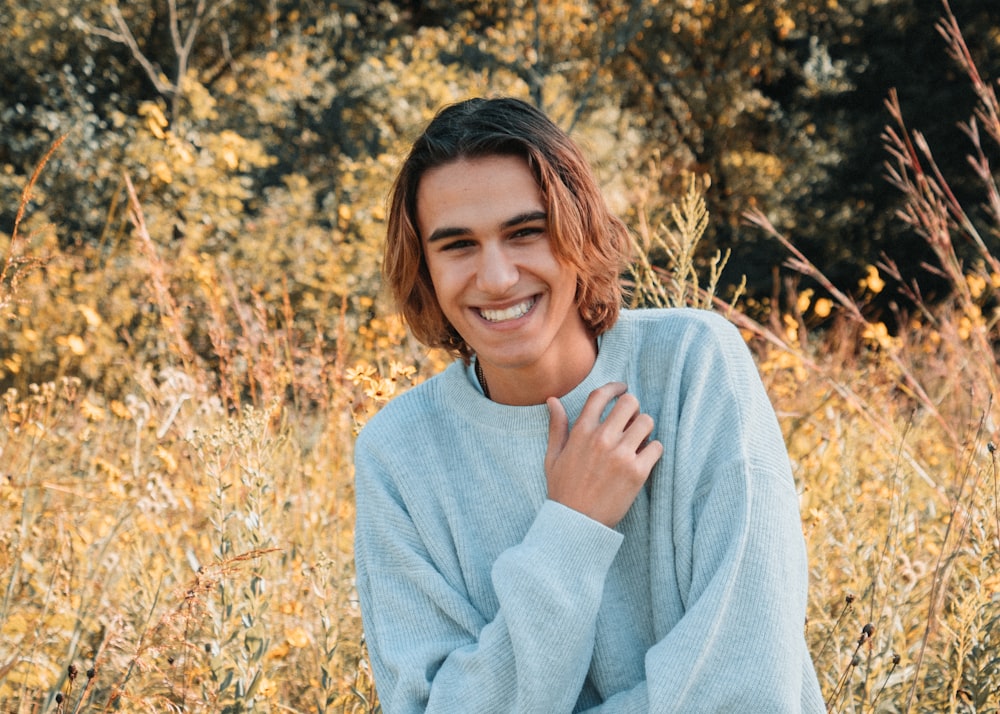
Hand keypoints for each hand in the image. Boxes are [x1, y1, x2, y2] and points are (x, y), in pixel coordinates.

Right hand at [544, 382, 663, 527]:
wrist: (576, 523)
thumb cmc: (563, 490)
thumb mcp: (553, 457)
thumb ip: (557, 427)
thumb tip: (552, 400)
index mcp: (581, 432)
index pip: (601, 396)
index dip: (614, 387)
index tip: (622, 388)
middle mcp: (602, 439)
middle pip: (629, 403)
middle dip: (632, 408)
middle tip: (631, 420)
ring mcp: (621, 455)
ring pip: (647, 421)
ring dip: (644, 428)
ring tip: (638, 440)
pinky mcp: (637, 472)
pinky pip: (656, 447)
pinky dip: (653, 450)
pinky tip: (644, 458)